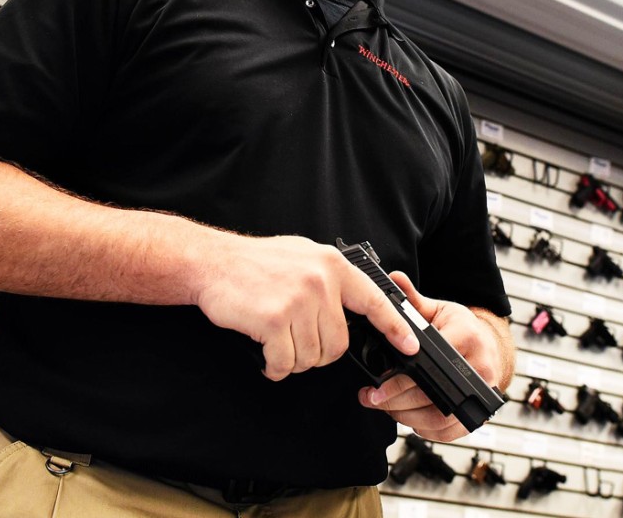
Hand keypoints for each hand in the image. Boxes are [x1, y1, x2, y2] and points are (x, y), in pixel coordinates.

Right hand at [195, 235, 419, 380]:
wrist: (211, 263)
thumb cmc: (253, 262)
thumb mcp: (302, 255)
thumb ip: (330, 277)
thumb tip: (356, 302)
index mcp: (331, 265)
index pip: (375, 301)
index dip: (396, 327)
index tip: (411, 346)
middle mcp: (320, 282)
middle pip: (338, 344)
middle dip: (318, 353)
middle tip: (296, 343)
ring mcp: (297, 301)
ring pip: (312, 357)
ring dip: (293, 360)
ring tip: (276, 342)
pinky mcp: (274, 320)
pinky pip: (285, 362)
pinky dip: (275, 366)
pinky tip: (266, 355)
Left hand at [357, 271, 503, 441]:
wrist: (490, 348)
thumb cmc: (462, 329)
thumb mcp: (439, 309)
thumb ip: (413, 299)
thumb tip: (394, 279)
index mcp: (465, 336)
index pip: (428, 362)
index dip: (400, 378)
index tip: (376, 384)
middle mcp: (478, 367)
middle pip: (430, 394)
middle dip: (394, 400)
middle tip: (370, 398)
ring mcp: (480, 394)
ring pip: (438, 417)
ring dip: (405, 417)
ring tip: (383, 408)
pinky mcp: (479, 415)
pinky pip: (448, 432)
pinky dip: (424, 429)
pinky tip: (407, 417)